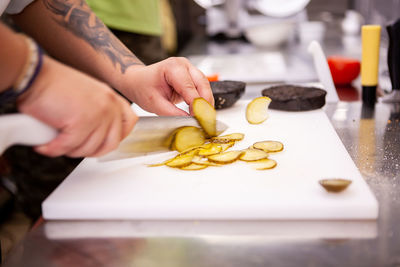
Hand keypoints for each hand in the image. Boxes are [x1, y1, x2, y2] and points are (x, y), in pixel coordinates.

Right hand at [17, 56, 136, 157]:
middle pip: (111, 143)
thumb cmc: (52, 85)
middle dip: (90, 151)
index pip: (129, 123)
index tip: (102, 143)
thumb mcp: (86, 96)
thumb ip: (97, 112)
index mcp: (111, 98)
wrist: (33, 75)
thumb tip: (97, 136)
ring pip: (89, 149)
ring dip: (69, 151)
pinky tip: (44, 145)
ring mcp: (97, 114)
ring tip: (55, 143)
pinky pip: (69, 147)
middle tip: (72, 147)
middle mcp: (109, 105)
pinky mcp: (81, 122)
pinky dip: (54, 149)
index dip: (116, 137)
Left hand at [119, 57, 213, 115]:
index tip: (200, 119)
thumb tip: (190, 121)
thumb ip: (173, 113)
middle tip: (205, 120)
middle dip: (205, 103)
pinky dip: (203, 100)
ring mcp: (189, 69)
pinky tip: (201, 111)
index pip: (190, 88)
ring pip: (205, 86)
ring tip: (204, 118)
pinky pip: (202, 88)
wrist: (138, 81)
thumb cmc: (143, 87)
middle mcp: (183, 65)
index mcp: (173, 67)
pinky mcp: (191, 76)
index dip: (197, 105)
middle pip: (202, 84)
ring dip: (206, 102)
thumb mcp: (156, 104)